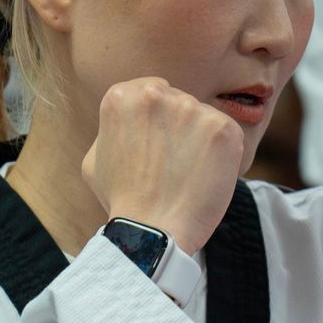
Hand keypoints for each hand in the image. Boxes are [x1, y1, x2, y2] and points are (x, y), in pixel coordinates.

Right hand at [82, 78, 244, 255]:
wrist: (152, 231)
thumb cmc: (122, 201)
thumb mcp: (95, 160)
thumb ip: (113, 130)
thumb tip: (129, 122)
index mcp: (122, 97)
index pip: (152, 91)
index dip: (159, 121)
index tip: (160, 145)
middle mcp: (155, 94)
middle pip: (180, 102)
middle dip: (181, 129)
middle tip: (173, 166)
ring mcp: (191, 109)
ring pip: (203, 118)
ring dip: (201, 141)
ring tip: (189, 175)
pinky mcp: (221, 128)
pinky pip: (227, 134)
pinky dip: (223, 155)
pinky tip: (206, 177)